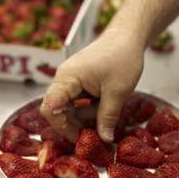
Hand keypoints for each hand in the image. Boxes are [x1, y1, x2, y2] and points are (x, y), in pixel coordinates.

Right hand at [40, 27, 143, 142]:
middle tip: (93, 138)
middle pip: (58, 110)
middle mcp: (64, 80)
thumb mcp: (118, 92)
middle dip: (74, 126)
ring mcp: (72, 81)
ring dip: (83, 119)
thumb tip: (105, 140)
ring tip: (103, 125)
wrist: (128, 37)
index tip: (80, 138)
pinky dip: (88, 111)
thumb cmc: (122, 58)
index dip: (61, 127)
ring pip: (69, 108)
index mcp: (67, 78)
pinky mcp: (80, 82)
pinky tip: (103, 115)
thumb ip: (108, 117)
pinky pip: (78, 101)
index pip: (50, 108)